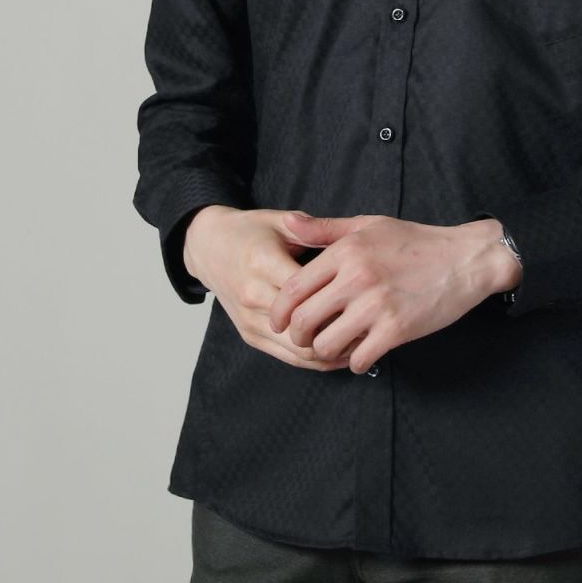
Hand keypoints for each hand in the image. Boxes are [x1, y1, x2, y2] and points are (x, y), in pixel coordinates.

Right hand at [182, 206, 357, 371]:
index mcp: (262, 262)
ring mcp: (248, 318)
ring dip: (330, 350)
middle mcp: (252, 294)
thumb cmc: (249, 231)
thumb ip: (313, 230)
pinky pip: (286, 357)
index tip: (368, 297)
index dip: (339, 299)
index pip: (306, 291)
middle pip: (303, 326)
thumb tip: (350, 239)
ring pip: (296, 349)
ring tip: (361, 342)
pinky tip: (339, 354)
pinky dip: (315, 361)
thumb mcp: (279, 221)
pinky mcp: (248, 334)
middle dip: (340, 329)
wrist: (208, 247)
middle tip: (372, 325)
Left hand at [266, 212, 503, 375]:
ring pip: (327, 344)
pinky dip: (356, 362)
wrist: (466, 259)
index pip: (293, 288)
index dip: (279, 312)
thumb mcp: (368, 225)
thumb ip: (325, 228)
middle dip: (298, 337)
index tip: (279, 323)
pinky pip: (360, 359)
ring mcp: (377, 305)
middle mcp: (357, 277)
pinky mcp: (397, 328)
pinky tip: (363, 353)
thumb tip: (288, 222)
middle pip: (304, 321)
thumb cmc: (416, 241)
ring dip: (326, 352)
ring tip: (337, 346)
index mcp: (346, 251)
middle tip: (307, 339)